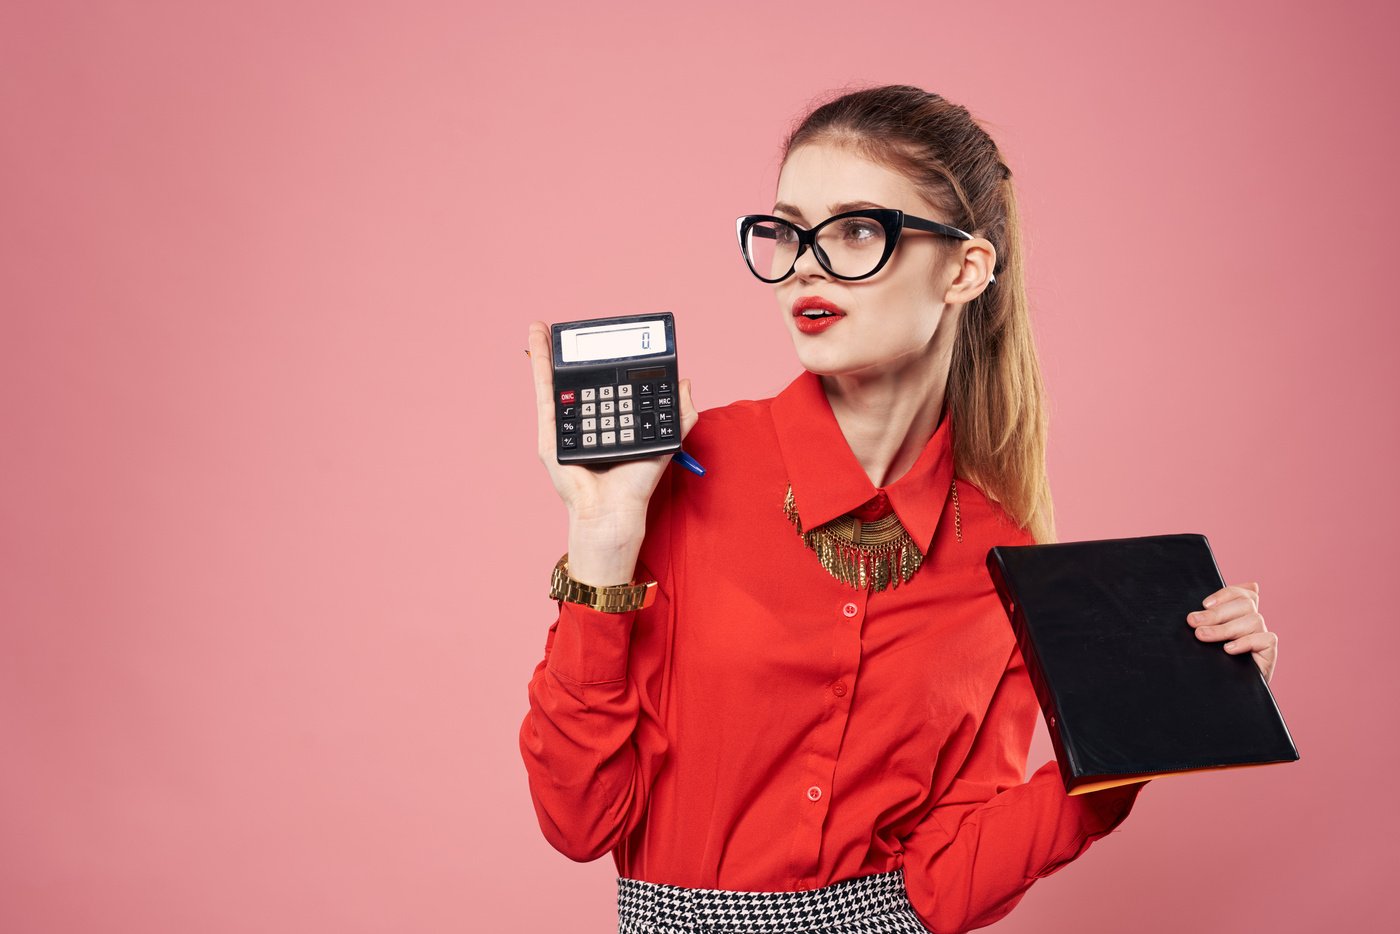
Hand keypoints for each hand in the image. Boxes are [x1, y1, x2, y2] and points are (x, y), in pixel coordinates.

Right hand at [528, 320, 698, 522]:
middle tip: (572, 331)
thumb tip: (685, 382)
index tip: (606, 343)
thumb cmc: (636, 484)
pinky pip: (546, 394)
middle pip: (578, 381)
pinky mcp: (552, 433)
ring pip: (557, 382)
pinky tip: (537, 344)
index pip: (606, 386)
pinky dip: (540, 367)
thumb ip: (678, 414)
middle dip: (573, 356)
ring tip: (544, 327)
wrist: (616, 510)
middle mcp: (586, 421)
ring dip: (547, 353)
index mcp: (610, 421)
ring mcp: (566, 426)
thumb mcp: (664, 442)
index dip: (605, 366)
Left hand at [1186, 582, 1277, 682]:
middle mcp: (1254, 622)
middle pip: (1246, 604)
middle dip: (1216, 613)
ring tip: (1202, 636)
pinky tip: (1228, 649)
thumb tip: (1202, 604)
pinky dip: (1245, 642)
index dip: (1226, 594)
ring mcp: (1263, 637)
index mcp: (1241, 614)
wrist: (1224, 694)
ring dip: (1224, 628)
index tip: (1204, 604)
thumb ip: (1207, 620)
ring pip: (1253, 620)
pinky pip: (1265, 640)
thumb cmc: (1213, 662)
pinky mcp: (1269, 653)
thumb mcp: (1206, 639)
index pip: (1243, 593)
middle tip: (1193, 621)